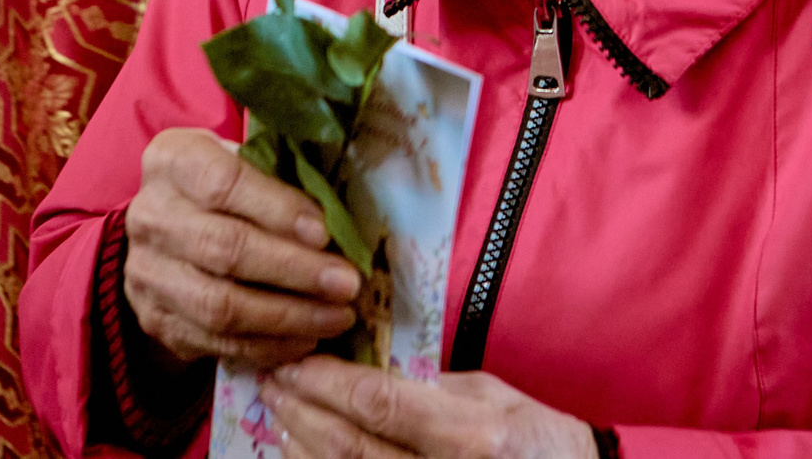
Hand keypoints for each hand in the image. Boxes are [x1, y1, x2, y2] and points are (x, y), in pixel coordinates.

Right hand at [124, 127, 358, 367]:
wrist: (166, 230)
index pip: (223, 182)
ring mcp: (147, 272)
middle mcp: (151, 216)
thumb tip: (342, 217)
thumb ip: (281, 177)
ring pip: (219, 304)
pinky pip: (216, 341)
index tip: (324, 233)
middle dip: (294, 270)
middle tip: (346, 284)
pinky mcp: (155, 319)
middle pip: (224, 248)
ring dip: (287, 316)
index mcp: (172, 161)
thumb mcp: (244, 161)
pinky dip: (267, 345)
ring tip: (337, 317)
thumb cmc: (224, 186)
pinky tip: (306, 339)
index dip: (277, 209)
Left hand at [260, 358, 597, 458]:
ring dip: (303, 445)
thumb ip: (433, 386)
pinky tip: (302, 452)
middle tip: (272, 379)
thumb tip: (372, 366)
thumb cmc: (539, 440)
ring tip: (280, 412)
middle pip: (351, 446)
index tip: (295, 360)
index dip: (328, 383)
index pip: (379, 405)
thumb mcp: (494, 397)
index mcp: (470, 436)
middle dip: (303, 410)